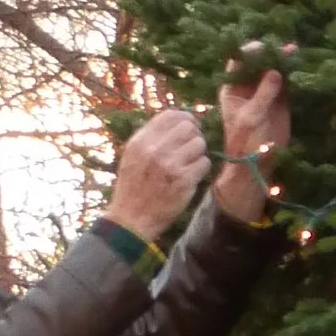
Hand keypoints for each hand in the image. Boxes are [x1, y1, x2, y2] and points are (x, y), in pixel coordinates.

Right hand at [106, 105, 209, 243]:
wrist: (131, 220)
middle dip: (195, 135)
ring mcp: (170, 165)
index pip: (170, 115)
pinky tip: (191, 177)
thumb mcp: (132, 156)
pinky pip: (204, 163)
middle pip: (189, 127)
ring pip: (200, 144)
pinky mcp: (184, 181)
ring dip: (198, 153)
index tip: (191, 126)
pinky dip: (201, 169)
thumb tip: (178, 120)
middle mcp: (154, 150)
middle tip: (192, 148)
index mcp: (140, 141)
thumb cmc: (133, 187)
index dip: (186, 117)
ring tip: (188, 164)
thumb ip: (150, 137)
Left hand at [214, 52, 291, 225]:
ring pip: (274, 71)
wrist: (256, 164)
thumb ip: (263, 94)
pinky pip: (287, 84)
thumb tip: (275, 72)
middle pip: (258, 64)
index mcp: (233, 89)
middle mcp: (248, 87)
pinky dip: (293, 75)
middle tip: (285, 48)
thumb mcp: (251, 118)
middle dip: (270, 54)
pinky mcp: (280, 102)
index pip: (239, 63)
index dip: (250, 52)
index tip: (264, 47)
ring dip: (284, 62)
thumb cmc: (245, 141)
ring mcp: (265, 93)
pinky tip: (301, 67)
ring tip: (295, 52)